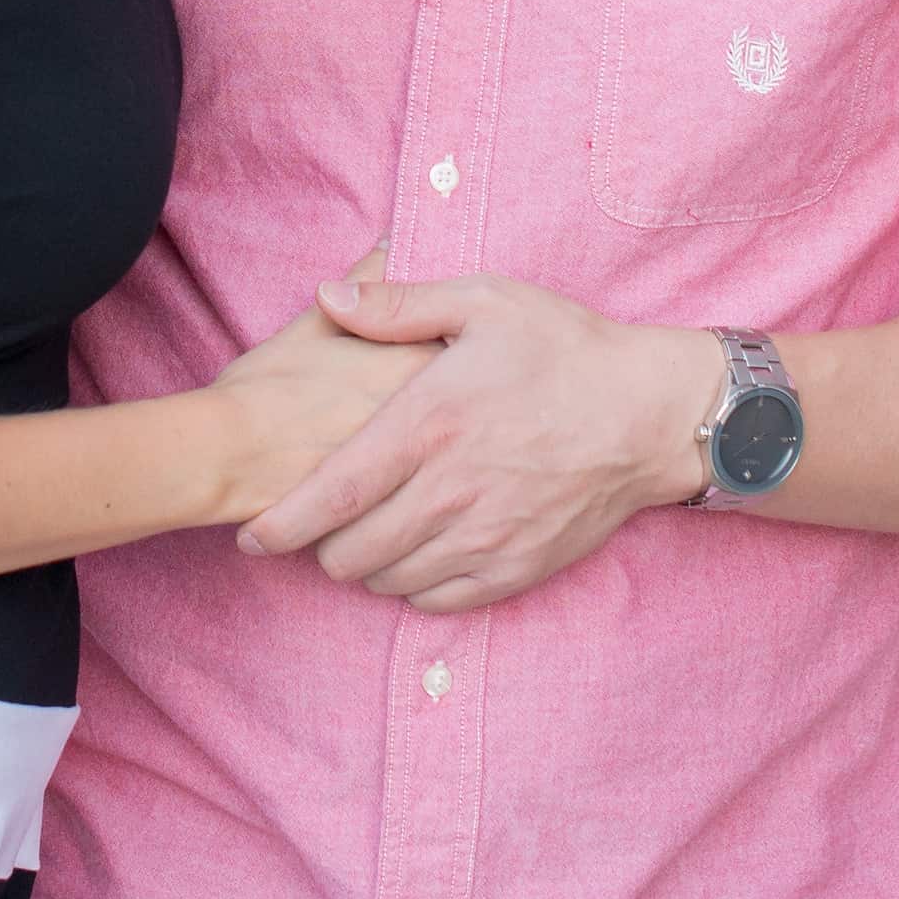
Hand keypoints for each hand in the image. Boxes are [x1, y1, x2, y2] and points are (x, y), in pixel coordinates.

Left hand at [238, 272, 717, 611]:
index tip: (251, 532)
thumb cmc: (562, 347)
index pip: (334, 493)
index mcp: (431, 423)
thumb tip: (325, 297)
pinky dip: (414, 584)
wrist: (648, 412)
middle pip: (351, 552)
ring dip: (366, 563)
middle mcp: (451, 491)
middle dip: (320, 543)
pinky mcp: (517, 568)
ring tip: (369, 529)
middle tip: (321, 517)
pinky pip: (439, 601)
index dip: (282, 522)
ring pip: (390, 580)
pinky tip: (418, 548)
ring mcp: (486, 538)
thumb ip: (397, 303)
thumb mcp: (482, 300)